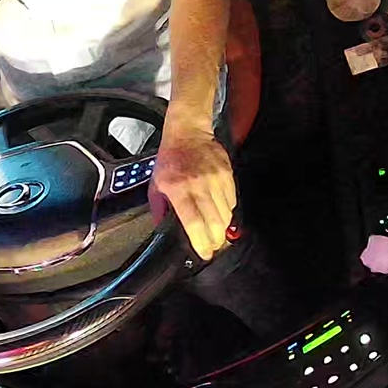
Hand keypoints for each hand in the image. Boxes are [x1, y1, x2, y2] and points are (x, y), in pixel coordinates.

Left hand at [148, 128, 235, 259]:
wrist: (187, 133)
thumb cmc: (170, 161)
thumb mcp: (155, 187)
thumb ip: (160, 212)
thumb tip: (164, 233)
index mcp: (177, 190)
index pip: (193, 223)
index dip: (201, 243)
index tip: (204, 253)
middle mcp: (198, 185)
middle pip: (215, 223)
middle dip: (215, 241)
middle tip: (212, 246)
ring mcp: (214, 179)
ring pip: (226, 215)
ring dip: (222, 227)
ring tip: (214, 229)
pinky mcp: (227, 174)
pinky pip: (232, 202)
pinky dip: (227, 211)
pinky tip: (218, 210)